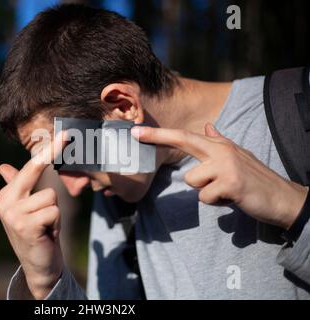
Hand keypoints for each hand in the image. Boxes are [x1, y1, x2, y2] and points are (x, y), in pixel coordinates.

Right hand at [0, 132, 65, 298]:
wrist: (38, 264)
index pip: (29, 167)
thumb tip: (2, 167)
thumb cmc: (37, 231)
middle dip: (52, 152)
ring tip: (46, 225)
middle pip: (34, 170)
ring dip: (54, 212)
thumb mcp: (26, 207)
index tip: (64, 134)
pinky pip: (53, 211)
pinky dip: (55, 223)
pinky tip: (46, 233)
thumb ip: (16, 185)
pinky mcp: (25, 226)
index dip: (47, 150)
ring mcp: (13, 214)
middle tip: (68, 134)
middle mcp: (5, 202)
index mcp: (6, 194)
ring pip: (50, 196)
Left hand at [132, 123, 307, 228]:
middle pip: (184, 140)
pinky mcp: (231, 183)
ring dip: (205, 191)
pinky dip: (215, 202)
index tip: (137, 131)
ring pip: (191, 181)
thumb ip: (219, 142)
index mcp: (220, 146)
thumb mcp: (236, 156)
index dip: (161, 134)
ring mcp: (226, 165)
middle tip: (135, 133)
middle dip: (158, 136)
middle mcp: (222, 150)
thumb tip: (208, 127)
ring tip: (224, 191)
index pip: (186, 136)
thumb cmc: (254, 179)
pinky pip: (204, 197)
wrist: (282, 198)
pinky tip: (231, 199)